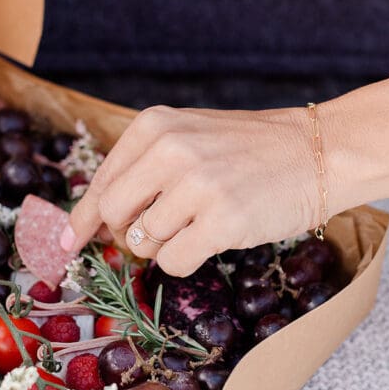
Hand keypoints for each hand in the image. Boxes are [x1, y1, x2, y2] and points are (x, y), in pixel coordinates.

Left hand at [60, 105, 328, 275]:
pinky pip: (174, 263)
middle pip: (113, 216)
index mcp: (155, 126)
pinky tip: (210, 241)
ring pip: (144, 242)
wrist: (319, 152)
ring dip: (164, 247)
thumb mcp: (190, 138)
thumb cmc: (250, 151)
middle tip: (154, 236)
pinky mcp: (222, 219)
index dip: (82, 219)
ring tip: (199, 225)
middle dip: (125, 236)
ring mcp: (197, 185)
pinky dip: (184, 263)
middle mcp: (170, 150)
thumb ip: (143, 170)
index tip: (69, 244)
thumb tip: (91, 224)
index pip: (101, 182)